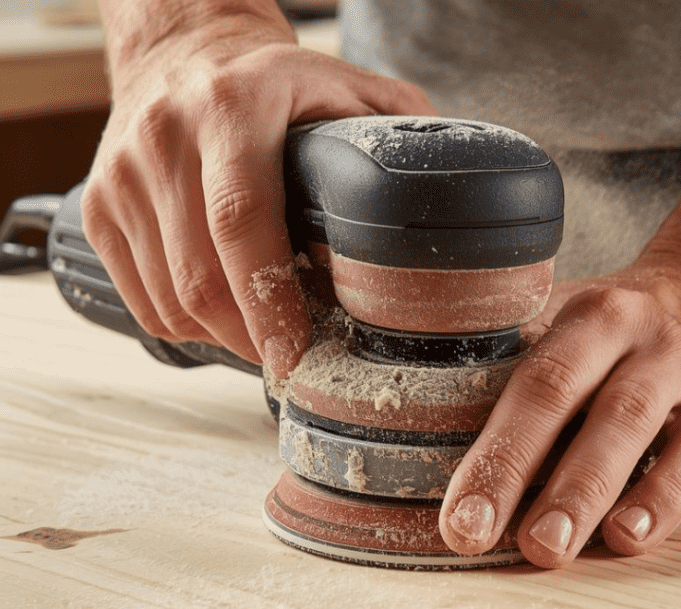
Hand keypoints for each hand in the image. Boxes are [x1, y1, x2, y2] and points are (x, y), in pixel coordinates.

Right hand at [82, 6, 436, 376]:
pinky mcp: (100, 208)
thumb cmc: (278, 86)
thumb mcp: (348, 91)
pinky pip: (145, 304)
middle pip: (202, 279)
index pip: (241, 221)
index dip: (270, 301)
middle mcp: (165, 138)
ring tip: (270, 338)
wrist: (182, 50)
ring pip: (172, 302)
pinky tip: (228, 316)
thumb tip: (457, 207)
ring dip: (227, 340)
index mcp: (232, 108)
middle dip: (255, 341)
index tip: (297, 357)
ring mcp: (123, 176)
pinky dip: (191, 329)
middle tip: (298, 362)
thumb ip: (402, 140)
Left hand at [438, 260, 680, 567]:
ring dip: (584, 493)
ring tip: (547, 547)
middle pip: (569, 402)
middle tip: (477, 535)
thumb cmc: (634, 332)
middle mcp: (638, 338)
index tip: (457, 512)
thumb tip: (431, 431)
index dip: (491, 449)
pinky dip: (663, 499)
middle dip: (517, 472)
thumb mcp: (582, 325)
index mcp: (588, 317)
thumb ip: (524, 369)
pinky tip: (630, 534)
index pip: (530, 382)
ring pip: (632, 428)